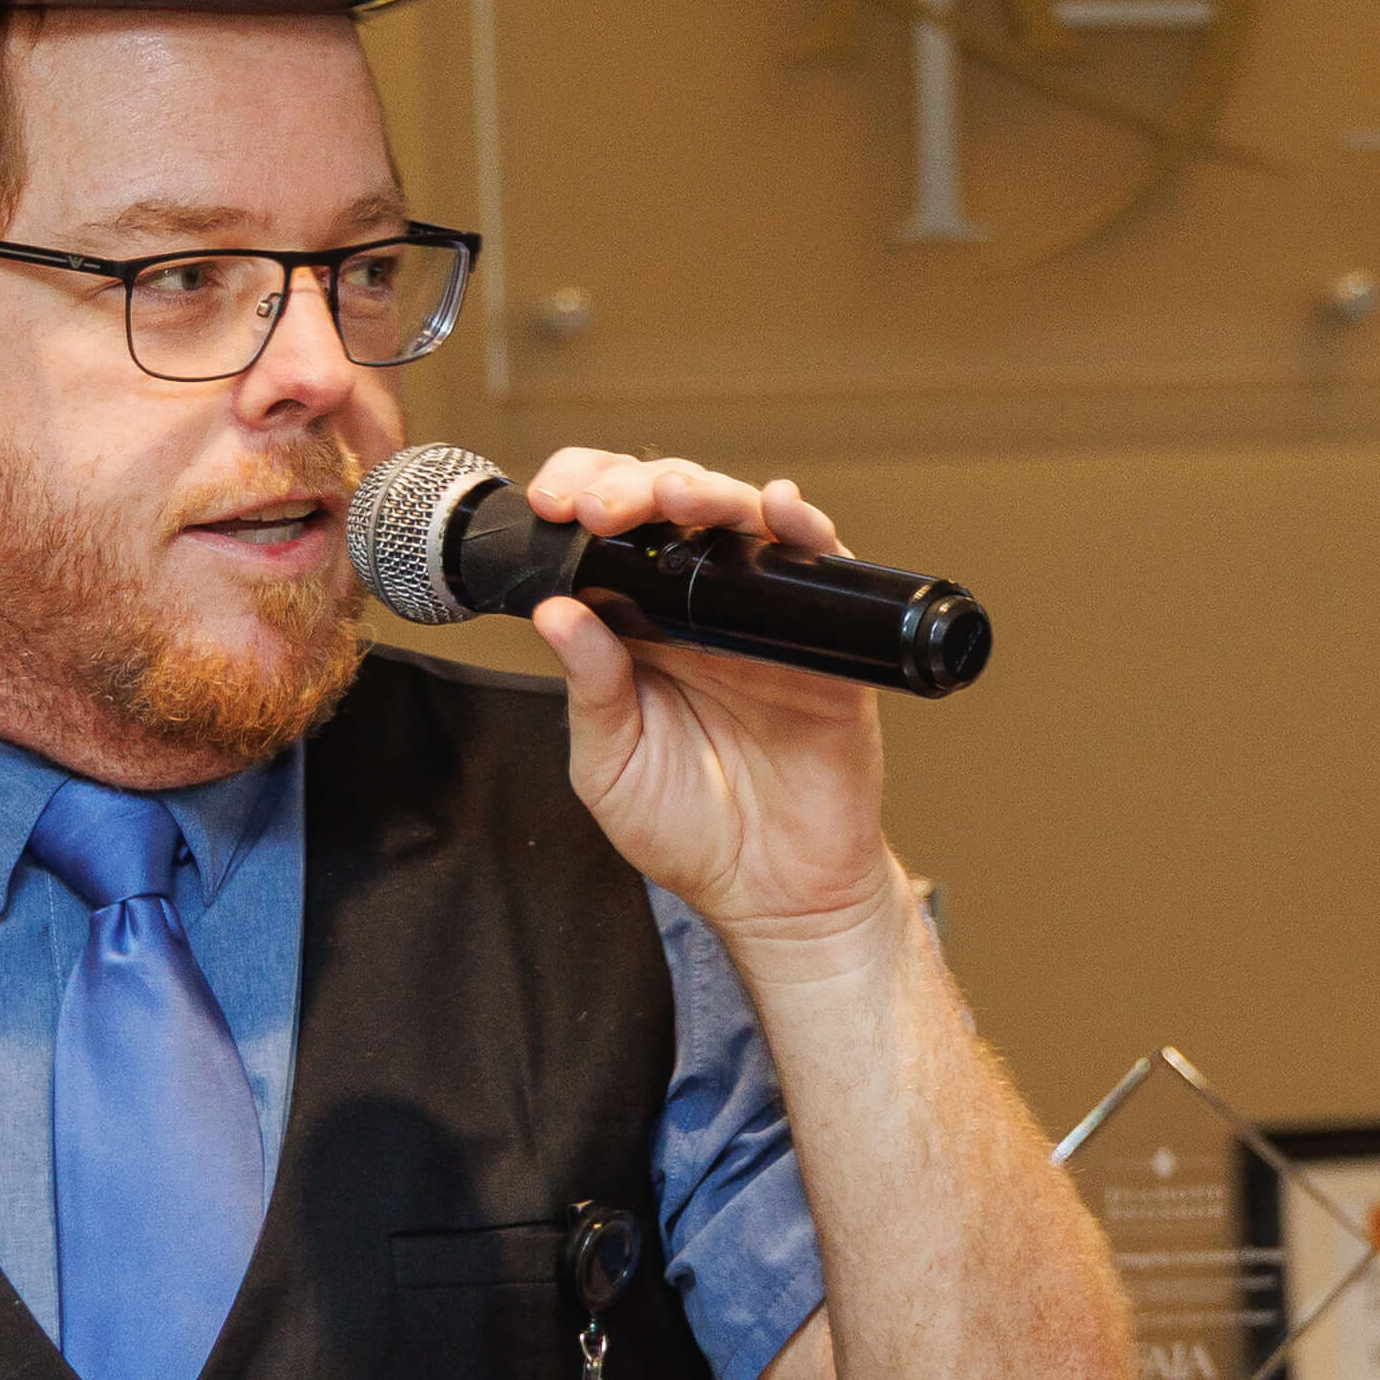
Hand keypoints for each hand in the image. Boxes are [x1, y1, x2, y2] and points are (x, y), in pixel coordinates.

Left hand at [521, 450, 914, 970]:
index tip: (553, 503)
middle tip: (599, 506)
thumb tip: (556, 611)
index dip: (581, 499)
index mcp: (640, 630)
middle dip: (630, 486)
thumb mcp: (610, 766)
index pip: (608, 538)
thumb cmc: (692, 833)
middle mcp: (701, 610)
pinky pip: (820, 563)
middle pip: (670, 509)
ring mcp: (765, 617)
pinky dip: (802, 526)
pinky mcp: (826, 637)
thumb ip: (587, 690)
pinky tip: (775, 507)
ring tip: (673, 496)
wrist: (776, 892)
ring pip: (739, 519)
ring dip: (705, 491)